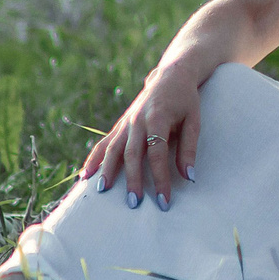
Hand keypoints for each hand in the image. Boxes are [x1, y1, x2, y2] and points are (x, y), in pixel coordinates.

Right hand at [79, 66, 202, 209]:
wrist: (170, 76)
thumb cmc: (185, 100)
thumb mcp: (194, 121)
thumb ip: (189, 148)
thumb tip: (188, 176)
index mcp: (157, 118)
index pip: (157, 154)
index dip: (160, 178)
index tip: (164, 200)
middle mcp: (137, 121)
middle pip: (132, 154)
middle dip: (132, 180)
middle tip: (134, 203)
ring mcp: (125, 123)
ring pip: (112, 149)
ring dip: (107, 171)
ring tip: (102, 191)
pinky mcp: (120, 125)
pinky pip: (103, 143)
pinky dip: (93, 159)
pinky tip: (85, 175)